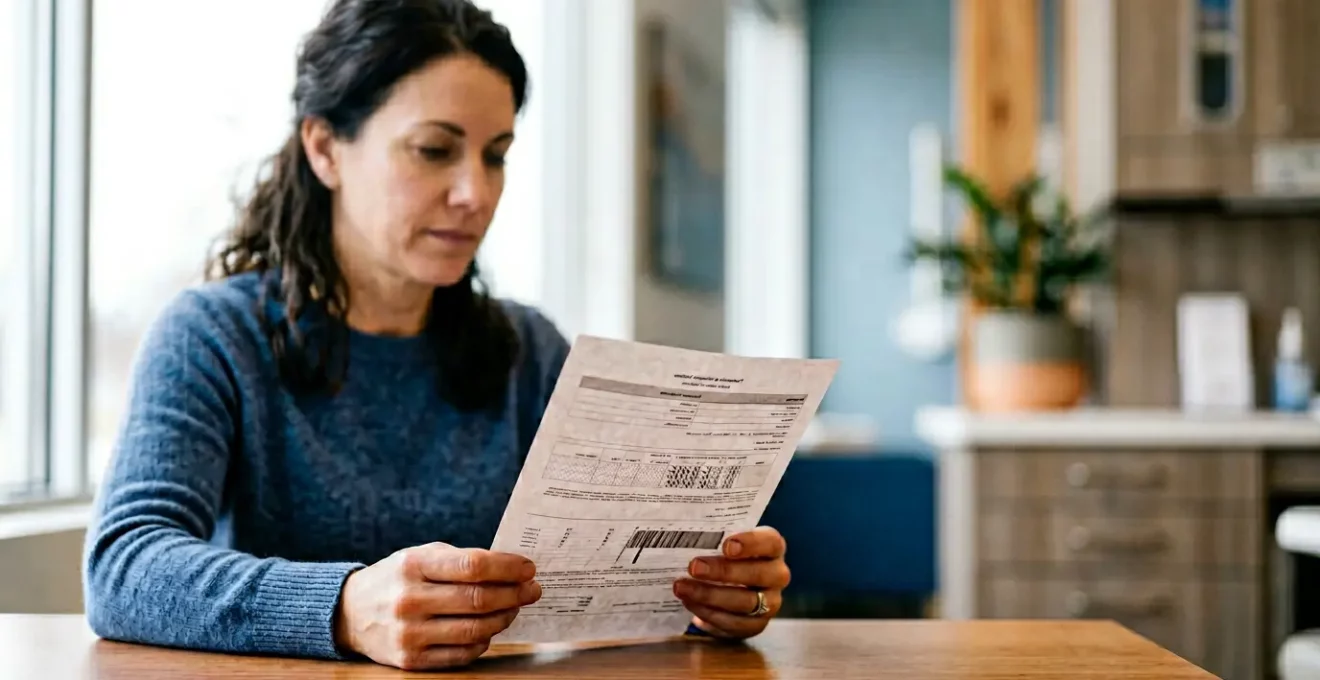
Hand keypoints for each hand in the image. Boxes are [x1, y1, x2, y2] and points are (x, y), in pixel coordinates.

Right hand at [334, 542, 540, 669]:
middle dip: (514, 594)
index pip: (473, 566)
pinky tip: (491, 628)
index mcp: (413, 565)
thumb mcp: (421, 556)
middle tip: (532, 590)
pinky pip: (463, 653)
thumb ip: (461, 560)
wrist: (351, 613)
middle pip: (478, 599)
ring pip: (475, 630)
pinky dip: (484, 641)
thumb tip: (512, 569)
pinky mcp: (411, 660)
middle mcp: (409, 599)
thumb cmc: (398, 579)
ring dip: (504, 618)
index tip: (529, 568)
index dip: (508, 567)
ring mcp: (409, 633)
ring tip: (515, 607)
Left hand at [673, 526, 789, 638]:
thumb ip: (711, 535)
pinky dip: (710, 614)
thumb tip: (681, 529)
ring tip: (682, 588)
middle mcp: (777, 574)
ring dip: (710, 596)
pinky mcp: (757, 625)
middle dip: (723, 571)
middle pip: (758, 574)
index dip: (750, 543)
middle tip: (693, 567)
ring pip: (746, 602)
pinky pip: (736, 623)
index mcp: (773, 547)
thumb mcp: (721, 540)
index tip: (726, 546)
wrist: (728, 584)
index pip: (770, 542)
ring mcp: (771, 602)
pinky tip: (690, 604)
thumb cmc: (723, 553)